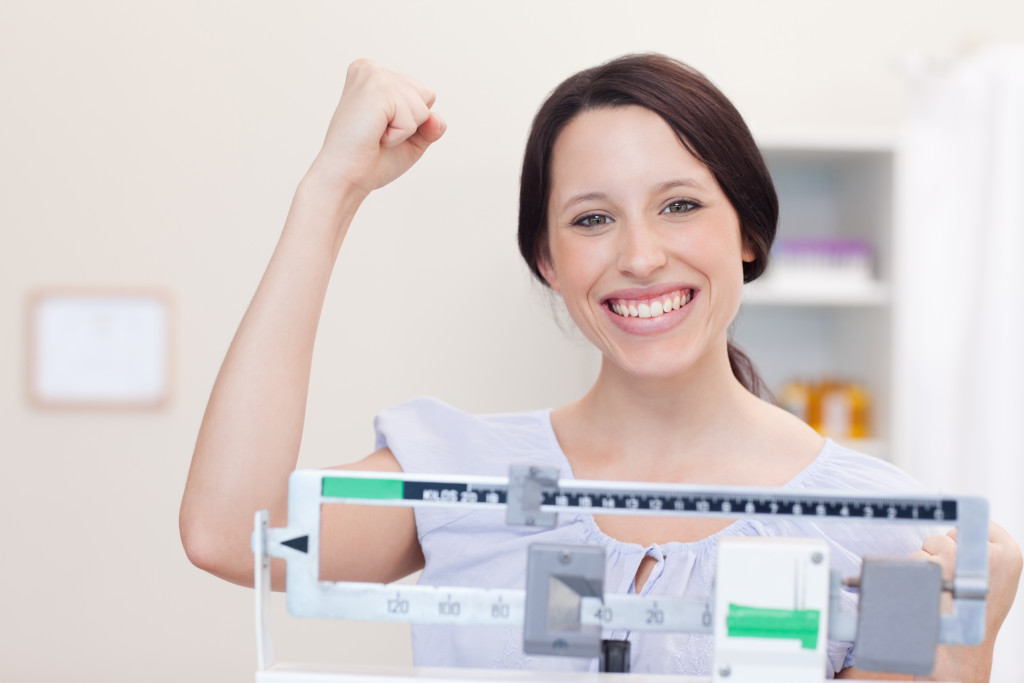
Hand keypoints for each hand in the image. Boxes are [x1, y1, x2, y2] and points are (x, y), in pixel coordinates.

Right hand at [309, 59, 446, 197]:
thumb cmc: (370, 160)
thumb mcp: (410, 140)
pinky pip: (414, 117)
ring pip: (422, 107)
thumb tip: (436, 118)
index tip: (381, 129)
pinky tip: (375, 135)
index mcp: (373, 75)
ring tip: (375, 134)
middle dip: (411, 123)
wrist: (344, 179)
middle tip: (378, 134)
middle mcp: (370, 69)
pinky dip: (400, 135)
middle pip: (426, 95)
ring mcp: (373, 76)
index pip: (422, 94)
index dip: (411, 121)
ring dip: (404, 131)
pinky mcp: (377, 88)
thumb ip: (430, 126)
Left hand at [912, 522, 1021, 681]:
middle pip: (952, 534)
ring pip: (932, 543)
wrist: (962, 649)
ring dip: (930, 562)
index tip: (969, 565)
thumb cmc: (977, 613)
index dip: (966, 543)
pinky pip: (916, 557)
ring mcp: (962, 558)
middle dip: (946, 552)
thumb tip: (961, 530)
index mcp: (1011, 552)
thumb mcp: (996, 578)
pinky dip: (916, 572)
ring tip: (944, 589)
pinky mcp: (934, 567)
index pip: (977, 525)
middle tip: (957, 583)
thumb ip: (986, 551)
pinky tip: (930, 593)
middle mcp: (989, 552)